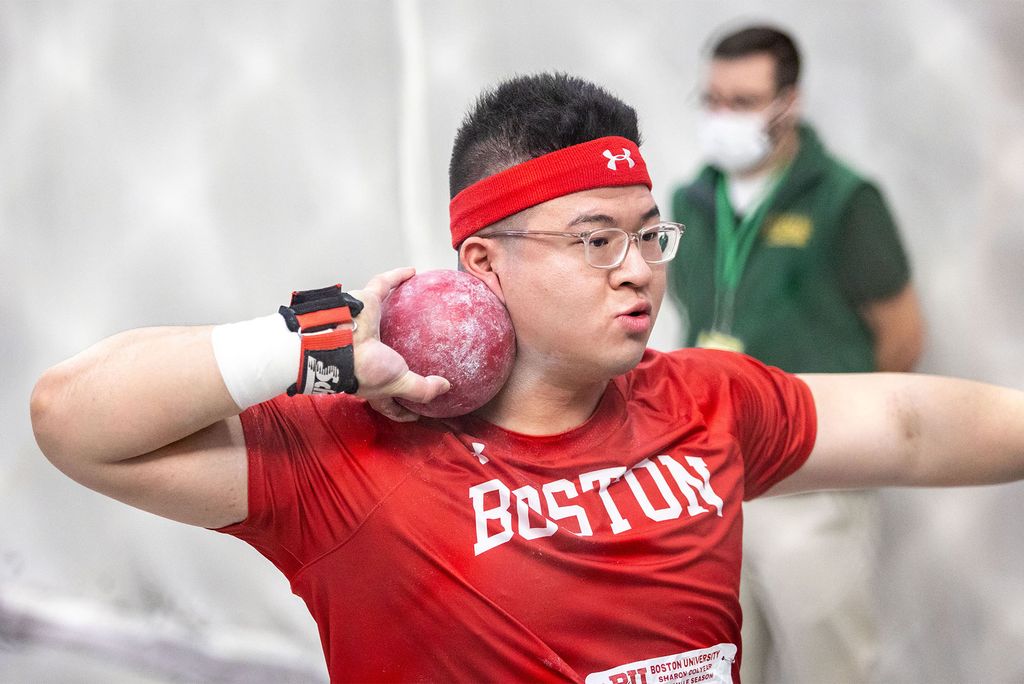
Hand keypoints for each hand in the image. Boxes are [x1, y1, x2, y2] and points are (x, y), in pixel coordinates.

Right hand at [349, 267, 449, 420]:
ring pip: (384, 317)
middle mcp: (367, 354)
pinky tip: (412, 273)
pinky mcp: (364, 302)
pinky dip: (397, 277)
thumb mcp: (398, 384)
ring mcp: (366, 327)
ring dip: (398, 310)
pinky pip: (383, 285)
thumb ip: (422, 389)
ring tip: (416, 310)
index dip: (401, 410)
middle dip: (398, 356)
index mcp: (372, 382)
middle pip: (386, 355)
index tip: (415, 413)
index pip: (388, 402)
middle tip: (416, 355)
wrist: (338, 341)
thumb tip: (445, 388)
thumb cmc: (362, 367)